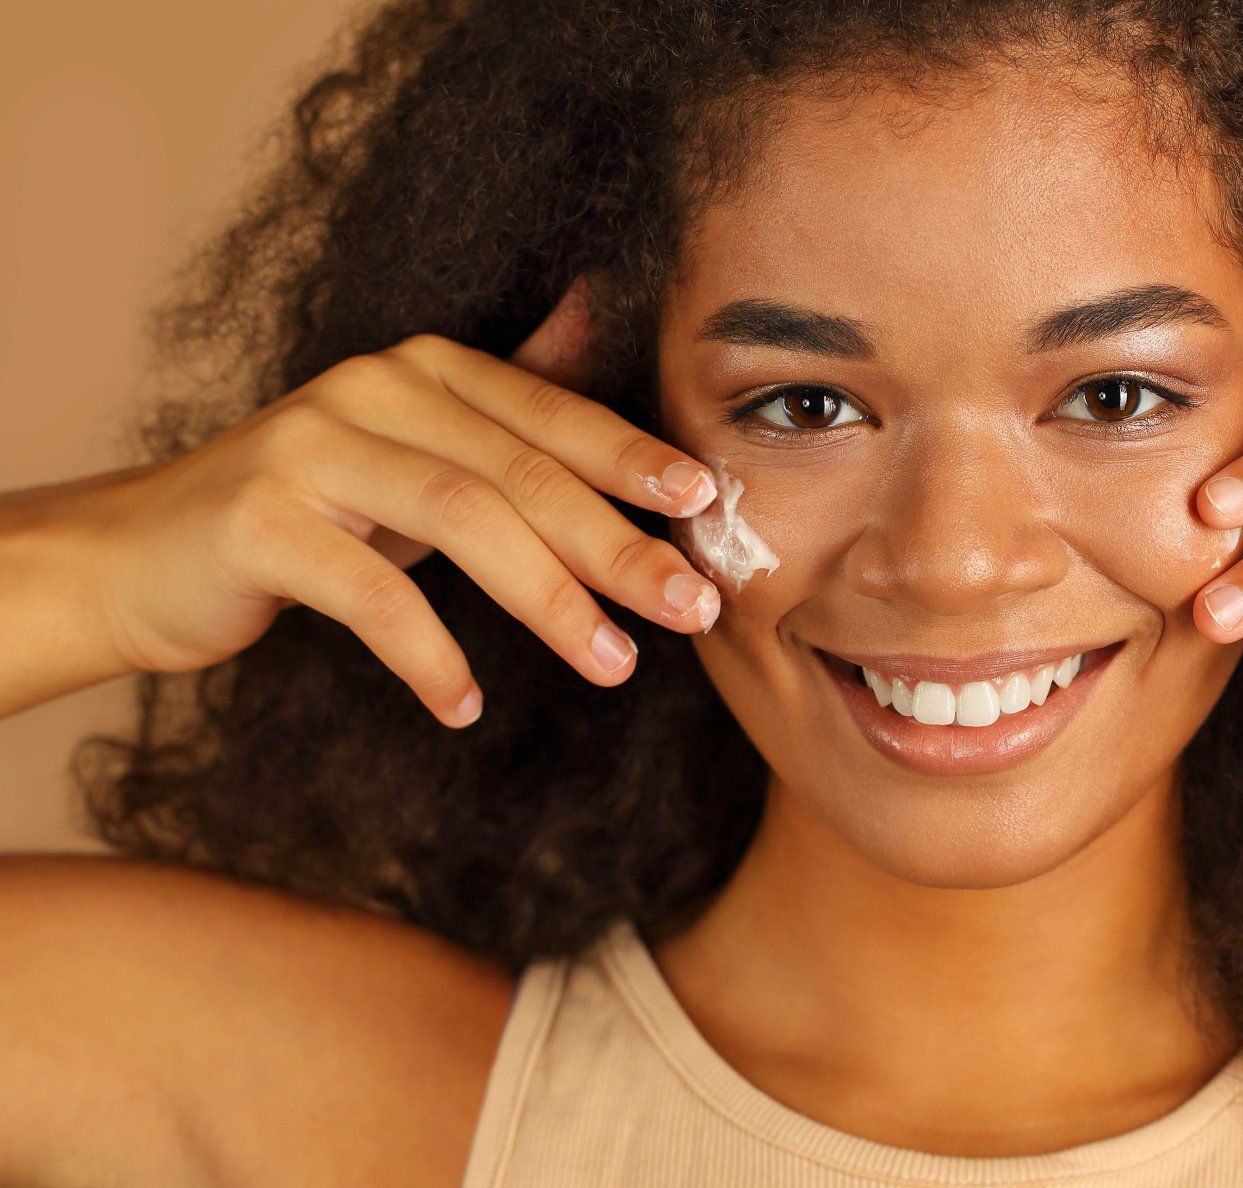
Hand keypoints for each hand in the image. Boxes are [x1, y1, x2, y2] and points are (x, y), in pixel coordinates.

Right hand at [72, 276, 723, 727]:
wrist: (149, 551)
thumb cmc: (317, 506)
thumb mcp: (421, 446)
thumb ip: (509, 396)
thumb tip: (598, 308)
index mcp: (428, 369)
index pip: (553, 415)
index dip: (634, 460)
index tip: (708, 511)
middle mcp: (373, 388)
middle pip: (522, 470)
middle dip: (618, 544)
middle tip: (691, 608)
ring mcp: (309, 448)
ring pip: (462, 519)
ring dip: (549, 600)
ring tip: (611, 664)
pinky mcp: (259, 519)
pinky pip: (368, 594)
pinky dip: (427, 654)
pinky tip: (465, 705)